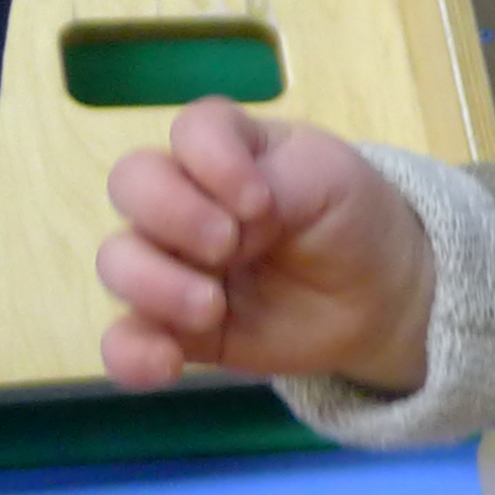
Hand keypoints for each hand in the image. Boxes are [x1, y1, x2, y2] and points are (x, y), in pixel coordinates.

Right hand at [97, 100, 435, 393]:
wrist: (377, 298)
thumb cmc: (348, 219)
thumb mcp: (333, 181)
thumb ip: (281, 179)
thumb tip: (230, 212)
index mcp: (229, 149)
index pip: (192, 131)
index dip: (212, 160)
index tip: (261, 202)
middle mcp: (186, 197)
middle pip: (132, 184)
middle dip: (171, 215)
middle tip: (229, 247)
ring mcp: (174, 261)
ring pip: (118, 260)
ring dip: (153, 284)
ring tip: (213, 308)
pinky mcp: (175, 324)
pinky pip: (125, 338)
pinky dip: (130, 353)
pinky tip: (164, 363)